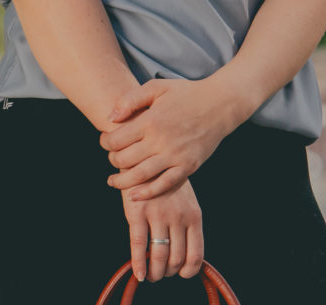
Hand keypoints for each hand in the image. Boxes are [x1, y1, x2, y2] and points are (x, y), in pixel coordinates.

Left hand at [101, 75, 252, 199]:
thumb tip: (110, 119)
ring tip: (113, 182)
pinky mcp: (188, 166)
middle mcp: (161, 140)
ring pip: (141, 176)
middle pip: (125, 159)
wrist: (220, 105)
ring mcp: (175, 156)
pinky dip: (148, 193)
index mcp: (150, 121)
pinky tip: (135, 196)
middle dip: (112, 160)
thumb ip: (130, 99)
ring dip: (122, 182)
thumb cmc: (186, 94)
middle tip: (112, 158)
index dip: (105, 143)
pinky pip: (165, 184)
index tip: (106, 142)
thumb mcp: (156, 87)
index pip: (116, 139)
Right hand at [121, 178, 204, 281]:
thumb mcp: (186, 201)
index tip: (181, 274)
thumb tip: (187, 256)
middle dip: (169, 272)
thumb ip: (188, 225)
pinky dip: (139, 265)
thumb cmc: (166, 184)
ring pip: (159, 256)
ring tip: (151, 276)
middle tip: (162, 274)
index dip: (188, 271)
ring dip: (155, 273)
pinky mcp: (137, 213)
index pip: (196, 255)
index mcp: (194, 216)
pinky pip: (139, 246)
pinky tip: (138, 275)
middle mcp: (179, 218)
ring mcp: (158, 216)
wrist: (144, 158)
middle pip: (176, 259)